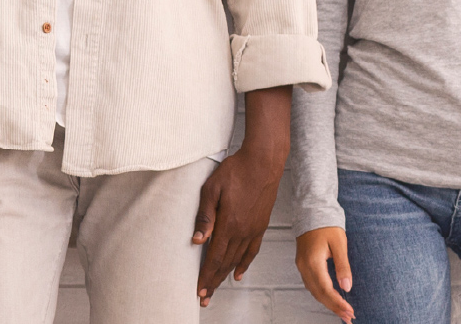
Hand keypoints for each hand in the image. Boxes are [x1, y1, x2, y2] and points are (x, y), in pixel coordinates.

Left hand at [192, 142, 284, 306]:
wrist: (263, 162)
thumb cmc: (236, 171)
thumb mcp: (212, 189)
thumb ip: (205, 216)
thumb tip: (198, 241)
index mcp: (229, 224)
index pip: (214, 257)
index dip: (206, 275)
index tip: (200, 290)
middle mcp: (243, 231)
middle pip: (225, 263)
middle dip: (214, 281)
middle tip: (205, 297)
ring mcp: (253, 229)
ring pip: (238, 259)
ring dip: (226, 276)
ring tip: (217, 287)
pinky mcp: (260, 225)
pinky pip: (252, 250)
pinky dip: (244, 263)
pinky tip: (238, 273)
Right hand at [294, 226, 353, 320]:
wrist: (311, 213)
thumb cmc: (327, 226)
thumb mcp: (340, 244)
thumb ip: (343, 266)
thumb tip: (347, 287)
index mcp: (313, 261)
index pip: (325, 289)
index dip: (337, 302)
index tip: (349, 311)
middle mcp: (304, 266)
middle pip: (318, 294)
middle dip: (334, 307)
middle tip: (348, 317)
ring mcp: (302, 266)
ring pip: (314, 291)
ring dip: (328, 303)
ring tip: (342, 312)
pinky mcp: (303, 265)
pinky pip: (311, 285)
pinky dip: (322, 295)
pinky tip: (330, 299)